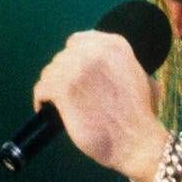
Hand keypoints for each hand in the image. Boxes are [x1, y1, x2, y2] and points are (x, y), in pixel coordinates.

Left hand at [32, 30, 166, 181]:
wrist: (136, 140)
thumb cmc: (140, 115)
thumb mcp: (138, 75)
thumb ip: (118, 63)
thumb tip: (101, 65)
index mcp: (114, 45)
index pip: (78, 41)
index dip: (74, 58)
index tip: (75, 74)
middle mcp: (95, 50)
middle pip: (62, 57)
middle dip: (63, 75)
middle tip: (69, 95)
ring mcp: (77, 68)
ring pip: (50, 72)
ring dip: (52, 88)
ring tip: (59, 104)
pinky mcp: (63, 88)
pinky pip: (42, 88)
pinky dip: (42, 101)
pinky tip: (48, 110)